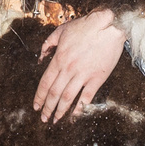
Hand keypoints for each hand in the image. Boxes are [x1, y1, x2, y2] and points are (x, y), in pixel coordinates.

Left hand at [35, 8, 125, 122]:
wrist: (108, 25)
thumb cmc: (85, 26)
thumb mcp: (61, 31)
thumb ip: (48, 44)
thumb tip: (40, 57)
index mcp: (59, 59)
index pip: (45, 83)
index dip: (39, 97)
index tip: (36, 106)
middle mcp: (69, 69)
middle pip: (54, 94)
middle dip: (47, 108)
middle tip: (43, 118)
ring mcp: (83, 75)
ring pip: (68, 98)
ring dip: (60, 111)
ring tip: (55, 120)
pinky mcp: (97, 78)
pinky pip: (86, 97)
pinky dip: (79, 108)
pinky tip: (74, 115)